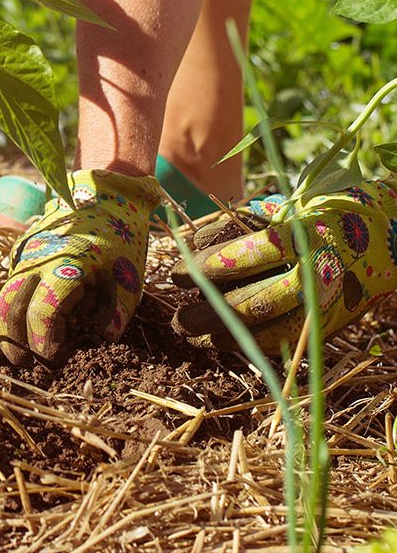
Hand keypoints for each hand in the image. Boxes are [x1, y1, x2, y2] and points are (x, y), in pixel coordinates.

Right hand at [0, 170, 163, 364]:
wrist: (101, 193)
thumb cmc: (120, 236)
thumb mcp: (129, 274)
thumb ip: (117, 309)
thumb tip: (104, 339)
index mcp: (65, 265)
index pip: (41, 312)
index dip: (43, 343)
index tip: (52, 360)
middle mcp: (36, 258)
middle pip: (7, 307)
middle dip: (11, 341)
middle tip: (23, 365)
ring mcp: (24, 252)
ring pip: (3, 295)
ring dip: (10, 325)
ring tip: (24, 348)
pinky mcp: (21, 250)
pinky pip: (10, 282)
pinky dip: (15, 306)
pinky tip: (29, 320)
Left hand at [171, 181, 396, 351]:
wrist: (391, 234)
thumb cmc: (324, 211)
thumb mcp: (282, 208)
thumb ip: (236, 224)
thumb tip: (190, 244)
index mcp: (301, 236)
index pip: (243, 257)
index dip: (204, 267)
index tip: (176, 272)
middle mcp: (314, 274)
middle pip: (252, 302)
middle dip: (208, 312)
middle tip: (177, 319)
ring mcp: (326, 303)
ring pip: (269, 329)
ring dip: (226, 335)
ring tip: (194, 335)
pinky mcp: (332, 323)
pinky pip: (288, 341)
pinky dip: (254, 344)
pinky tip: (228, 343)